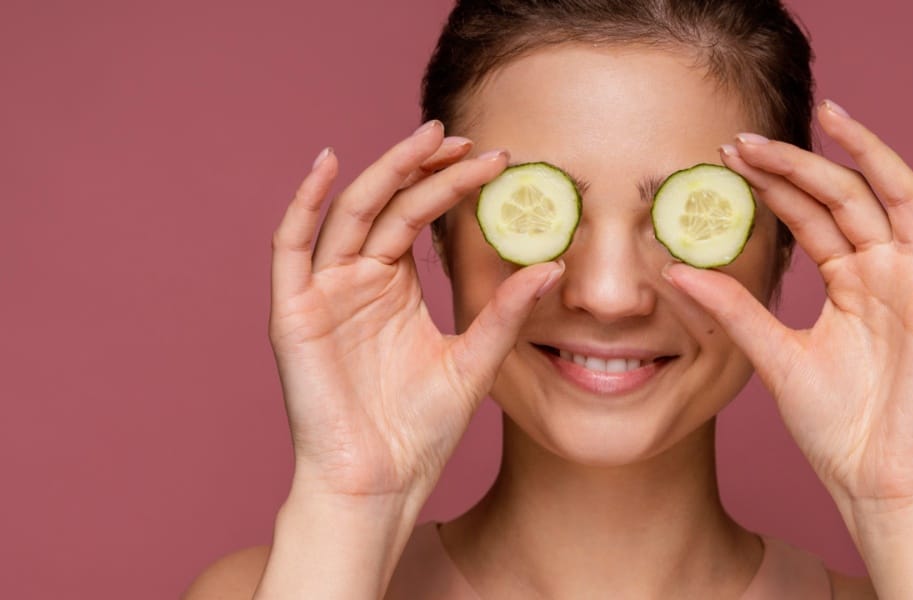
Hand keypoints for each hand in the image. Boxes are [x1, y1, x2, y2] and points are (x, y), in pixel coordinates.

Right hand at [268, 121, 563, 499]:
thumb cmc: (420, 431)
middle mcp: (356, 279)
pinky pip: (290, 248)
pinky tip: (329, 165)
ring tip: (427, 139)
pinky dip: (304, 204)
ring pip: (349, 214)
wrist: (380, 483)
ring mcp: (323, 293)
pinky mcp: (294, 313)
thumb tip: (552, 264)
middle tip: (467, 138)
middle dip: (426, 166)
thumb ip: (504, 312)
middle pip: (388, 204)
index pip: (420, 215)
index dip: (453, 184)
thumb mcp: (474, 361)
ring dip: (385, 172)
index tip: (496, 160)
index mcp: (393, 286)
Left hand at [664, 100, 912, 509]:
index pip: (809, 215)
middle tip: (745, 139)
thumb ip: (733, 308)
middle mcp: (884, 273)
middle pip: (843, 197)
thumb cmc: (835, 428)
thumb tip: (674, 268)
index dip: (772, 184)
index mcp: (848, 282)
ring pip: (896, 199)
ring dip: (866, 153)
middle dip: (796, 164)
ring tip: (829, 113)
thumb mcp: (772, 356)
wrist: (874, 482)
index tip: (726, 157)